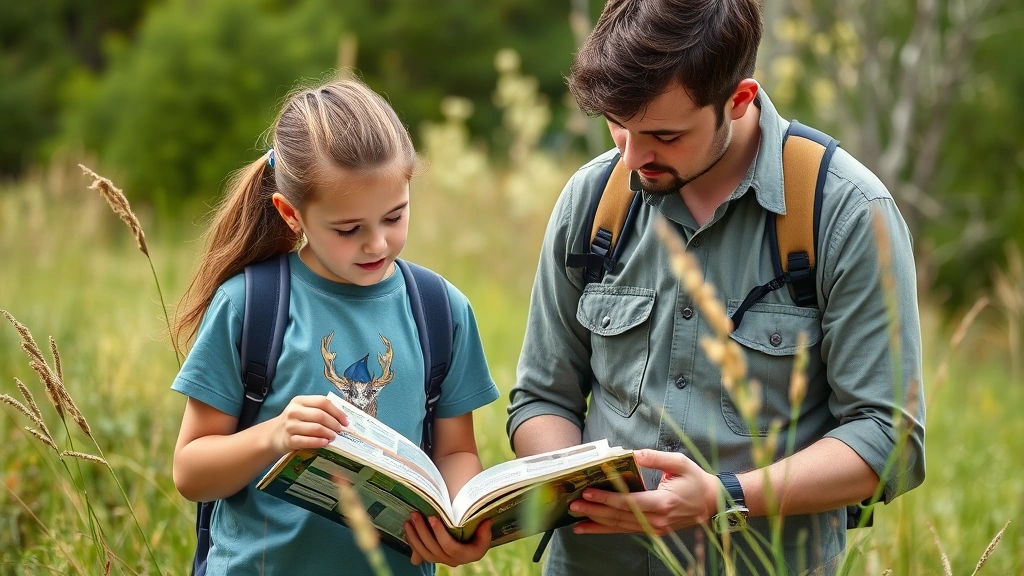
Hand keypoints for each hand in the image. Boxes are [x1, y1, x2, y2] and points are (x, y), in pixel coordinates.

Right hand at [268, 395, 348, 453]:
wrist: (274, 435)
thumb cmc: (295, 422)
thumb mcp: (304, 410)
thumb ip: (320, 410)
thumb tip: (344, 417)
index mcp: (300, 400)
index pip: (323, 402)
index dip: (337, 411)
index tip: (346, 421)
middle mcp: (294, 411)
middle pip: (320, 415)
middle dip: (335, 424)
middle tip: (342, 431)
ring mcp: (290, 426)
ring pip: (315, 428)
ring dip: (329, 433)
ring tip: (334, 437)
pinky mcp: (289, 440)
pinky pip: (307, 441)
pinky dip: (319, 442)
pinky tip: (326, 443)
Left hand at [405, 513, 490, 566]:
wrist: (472, 544)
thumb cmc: (479, 536)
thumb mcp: (484, 534)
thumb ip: (484, 531)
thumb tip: (487, 522)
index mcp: (466, 555)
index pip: (450, 546)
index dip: (440, 533)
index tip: (432, 517)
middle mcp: (453, 561)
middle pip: (433, 548)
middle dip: (422, 530)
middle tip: (415, 514)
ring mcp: (441, 560)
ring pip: (424, 552)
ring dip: (414, 536)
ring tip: (409, 521)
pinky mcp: (433, 557)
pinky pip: (419, 554)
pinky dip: (412, 542)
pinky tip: (407, 529)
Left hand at [569, 449, 717, 535]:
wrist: (712, 503)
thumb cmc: (696, 480)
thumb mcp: (679, 463)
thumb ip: (656, 458)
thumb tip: (633, 453)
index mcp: (664, 502)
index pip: (629, 502)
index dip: (607, 498)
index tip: (587, 492)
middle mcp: (658, 519)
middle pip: (620, 517)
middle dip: (595, 511)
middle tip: (573, 505)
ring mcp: (655, 528)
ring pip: (621, 527)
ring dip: (597, 524)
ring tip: (575, 520)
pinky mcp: (653, 530)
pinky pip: (626, 530)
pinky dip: (607, 530)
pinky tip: (591, 528)